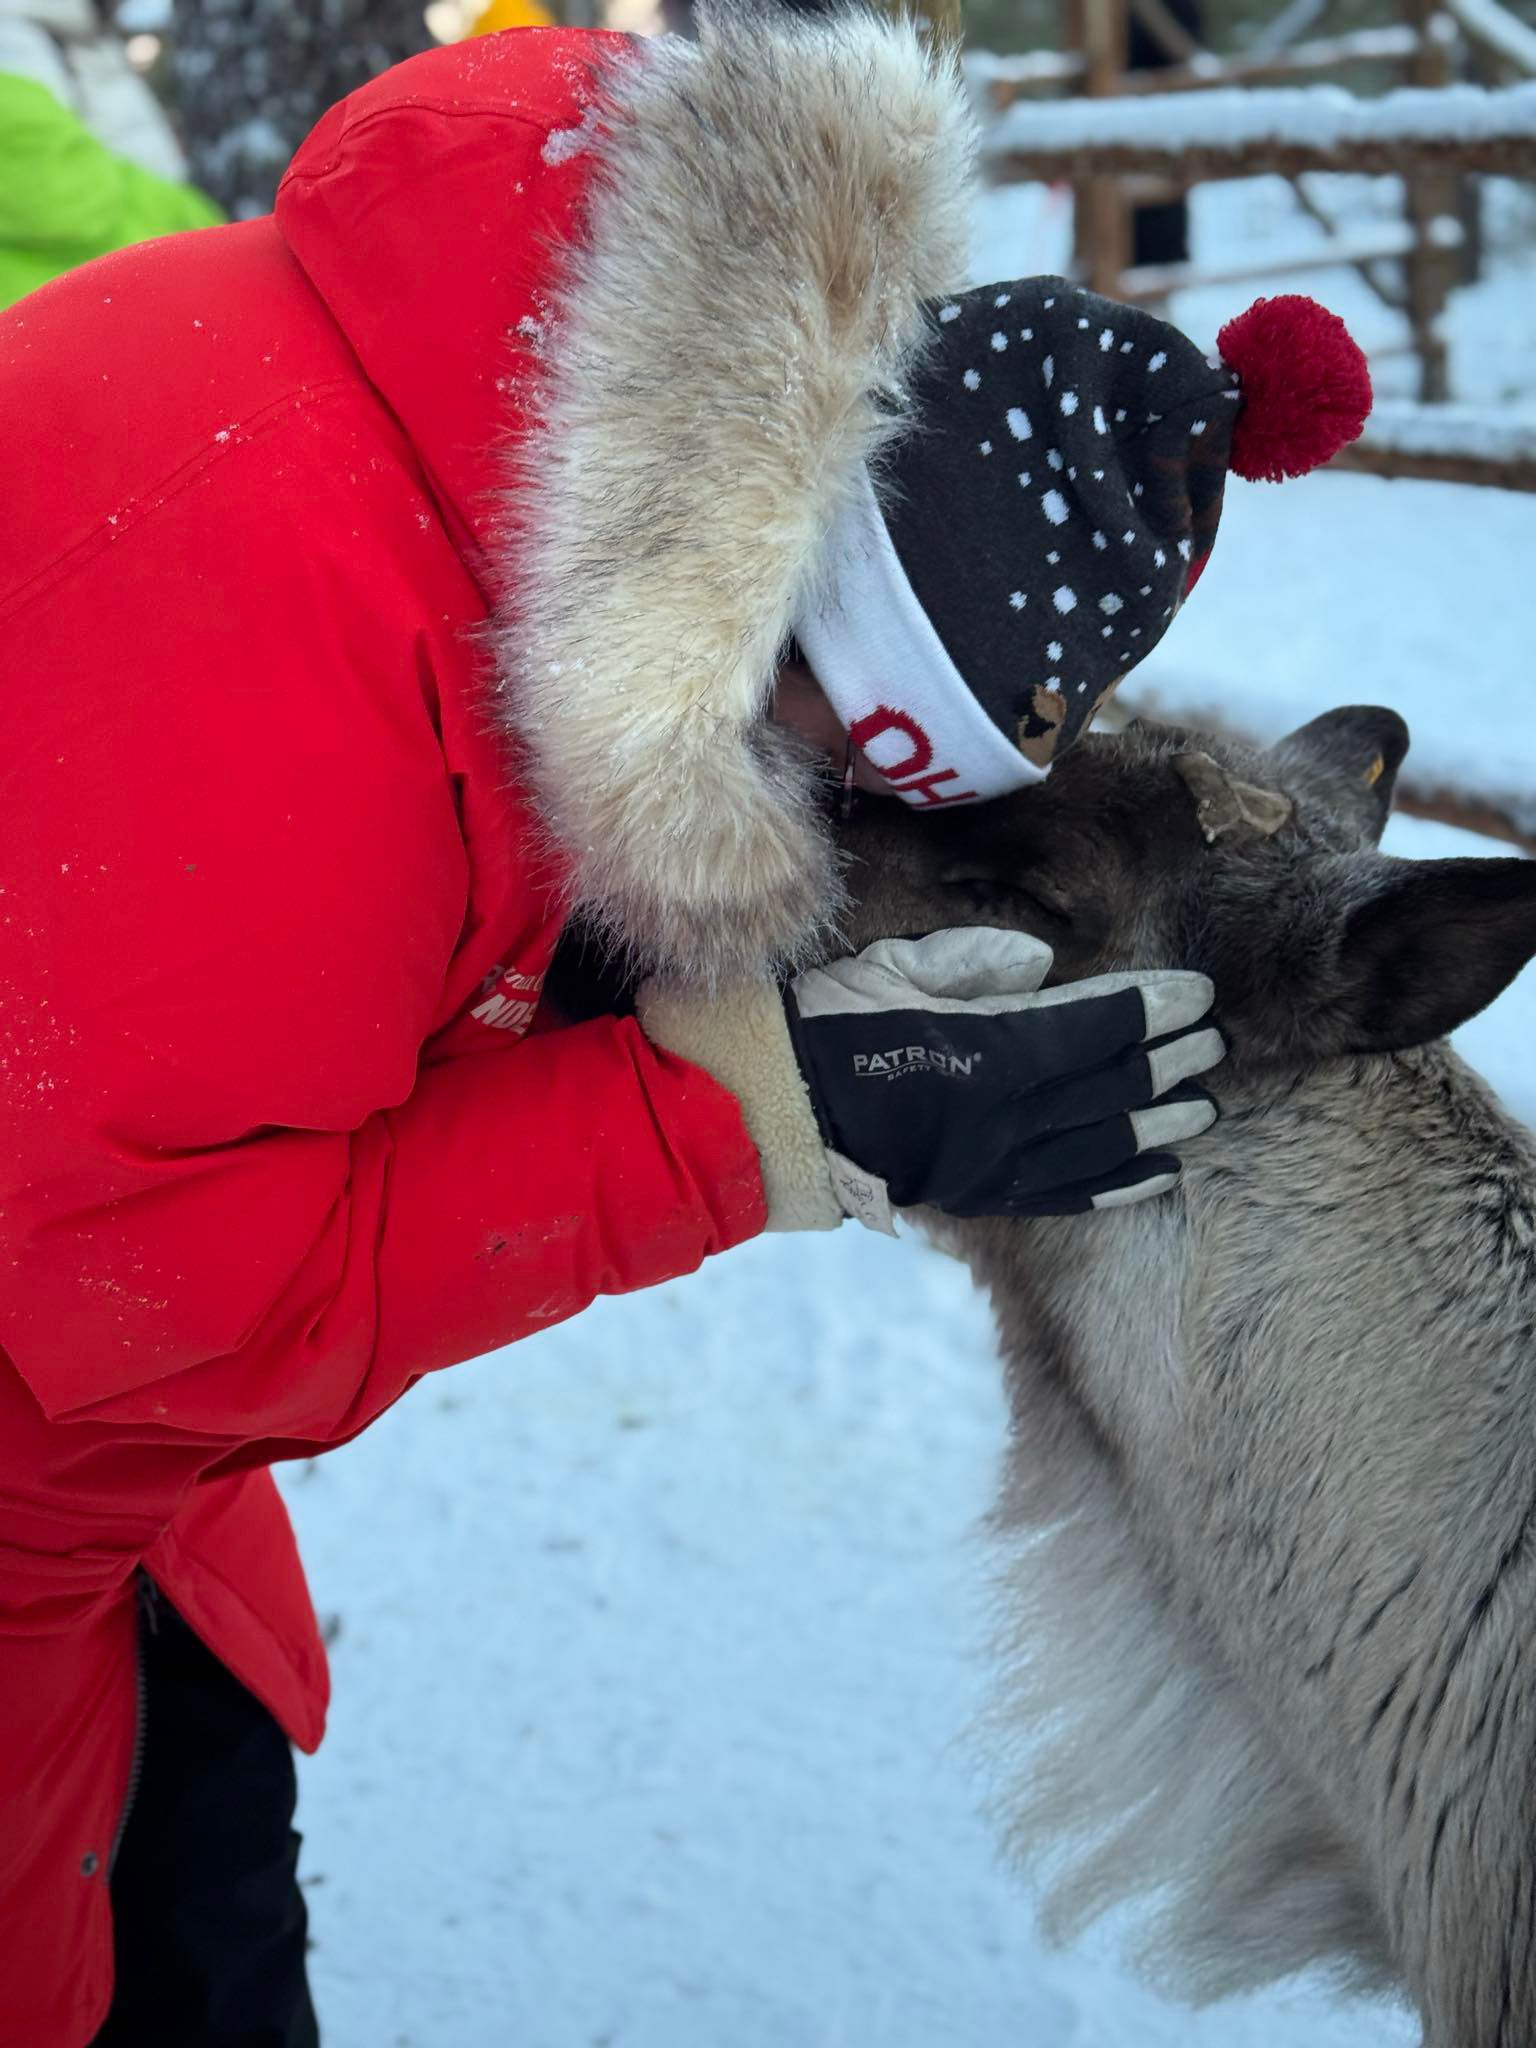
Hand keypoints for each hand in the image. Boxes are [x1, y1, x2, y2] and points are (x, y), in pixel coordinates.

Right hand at [783, 929, 1222, 1227]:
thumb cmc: (831, 1026)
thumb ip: (974, 958)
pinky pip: (1068, 1195)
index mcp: (988, 1050)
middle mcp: (1005, 1114)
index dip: (1154, 1007)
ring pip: (1102, 1144)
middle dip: (1171, 1062)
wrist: (778, 1113)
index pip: (1096, 1024)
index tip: (1199, 992)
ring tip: (1205, 1107)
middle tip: (1218, 1043)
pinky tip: (1160, 1173)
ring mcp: (995, 1162)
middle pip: (1112, 1085)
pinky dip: (1120, 1183)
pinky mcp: (980, 1194)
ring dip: (1160, 1124)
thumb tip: (1044, 963)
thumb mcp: (894, 968)